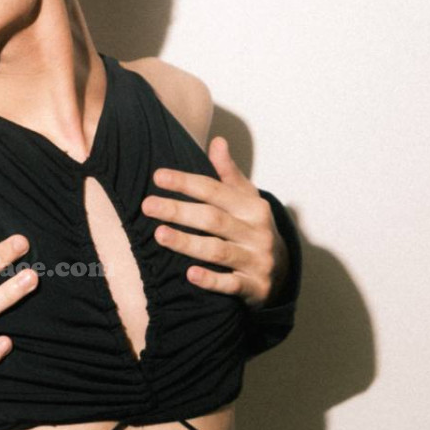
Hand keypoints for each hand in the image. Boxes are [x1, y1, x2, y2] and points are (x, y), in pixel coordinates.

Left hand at [142, 137, 288, 307]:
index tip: (158, 177)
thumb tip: (217, 141)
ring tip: (159, 234)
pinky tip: (189, 274)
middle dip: (179, 211)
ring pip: (218, 251)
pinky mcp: (254, 287)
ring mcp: (256, 260)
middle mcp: (256, 232)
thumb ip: (229, 174)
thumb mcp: (247, 201)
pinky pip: (230, 284)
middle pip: (213, 219)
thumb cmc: (253, 230)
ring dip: (188, 243)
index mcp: (252, 207)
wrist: (281, 272)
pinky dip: (211, 280)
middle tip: (148, 205)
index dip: (187, 183)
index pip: (215, 191)